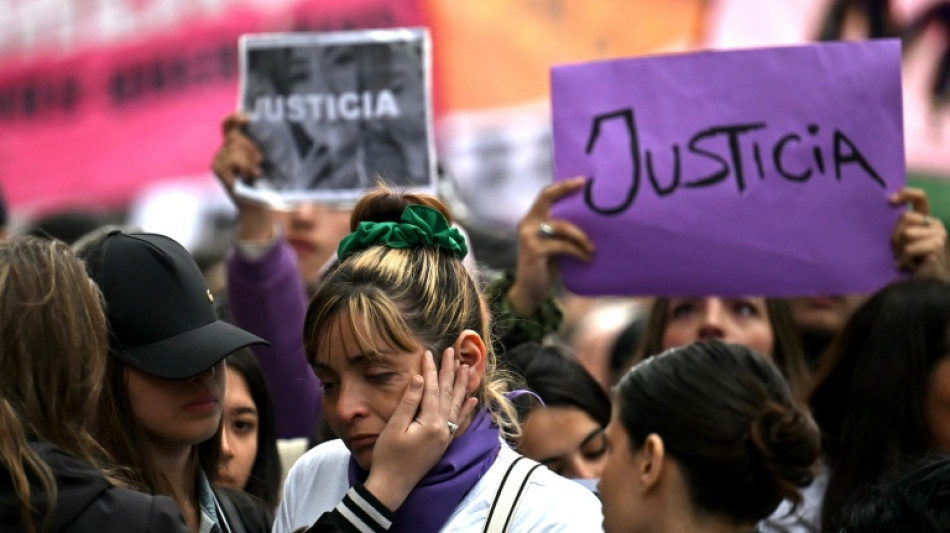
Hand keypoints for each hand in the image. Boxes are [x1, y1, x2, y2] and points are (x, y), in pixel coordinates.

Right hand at [211, 113, 272, 240]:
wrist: (260, 208)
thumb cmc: (267, 185)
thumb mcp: (267, 161)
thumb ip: (262, 145)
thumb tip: (268, 128)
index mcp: (235, 146)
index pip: (229, 124)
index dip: (236, 118)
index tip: (248, 119)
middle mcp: (224, 151)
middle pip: (235, 135)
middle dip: (251, 146)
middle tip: (260, 160)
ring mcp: (219, 160)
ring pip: (234, 145)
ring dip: (249, 158)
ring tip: (256, 172)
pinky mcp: (218, 170)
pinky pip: (232, 158)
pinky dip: (244, 166)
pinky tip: (250, 175)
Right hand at [364, 347, 476, 510]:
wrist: (392, 487)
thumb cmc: (388, 456)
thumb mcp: (395, 427)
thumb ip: (409, 401)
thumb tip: (418, 378)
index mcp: (431, 423)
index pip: (432, 389)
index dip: (430, 370)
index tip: (429, 352)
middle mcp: (443, 429)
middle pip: (448, 394)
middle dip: (449, 371)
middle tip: (452, 351)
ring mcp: (445, 437)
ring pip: (456, 405)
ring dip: (461, 385)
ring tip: (466, 368)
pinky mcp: (443, 444)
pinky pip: (459, 422)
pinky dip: (466, 410)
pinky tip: (472, 400)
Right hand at [508, 177, 594, 315]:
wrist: (529, 291)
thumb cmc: (545, 266)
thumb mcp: (553, 244)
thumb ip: (561, 231)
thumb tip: (590, 218)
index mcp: (531, 219)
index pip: (546, 195)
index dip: (563, 186)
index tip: (582, 180)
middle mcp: (526, 224)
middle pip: (547, 199)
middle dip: (566, 191)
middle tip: (588, 190)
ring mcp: (528, 236)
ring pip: (561, 226)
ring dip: (581, 236)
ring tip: (592, 248)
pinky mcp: (534, 250)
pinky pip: (562, 246)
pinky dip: (578, 251)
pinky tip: (587, 258)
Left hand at [889, 187, 947, 279]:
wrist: (921, 284)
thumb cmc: (907, 261)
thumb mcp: (899, 240)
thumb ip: (898, 225)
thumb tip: (888, 205)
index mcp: (926, 219)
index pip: (920, 197)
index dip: (906, 194)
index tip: (891, 201)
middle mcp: (935, 224)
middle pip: (905, 217)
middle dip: (895, 236)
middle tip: (899, 251)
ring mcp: (939, 235)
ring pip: (906, 233)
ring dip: (900, 250)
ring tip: (906, 259)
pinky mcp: (936, 246)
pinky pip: (909, 248)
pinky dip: (905, 259)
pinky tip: (911, 266)